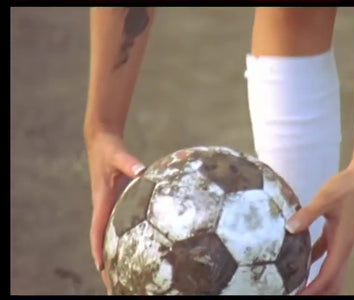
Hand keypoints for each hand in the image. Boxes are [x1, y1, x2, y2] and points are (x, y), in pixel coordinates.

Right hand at [85, 131, 144, 293]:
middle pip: (104, 240)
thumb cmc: (110, 150)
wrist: (103, 141)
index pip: (97, 230)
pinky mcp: (118, 202)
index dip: (99, 249)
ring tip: (125, 278)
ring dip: (115, 255)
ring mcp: (111, 206)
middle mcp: (105, 207)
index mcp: (102, 201)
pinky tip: (137, 250)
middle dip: (107, 263)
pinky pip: (120, 226)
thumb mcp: (118, 156)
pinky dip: (124, 241)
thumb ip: (130, 163)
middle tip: (115, 285)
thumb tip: (142, 171)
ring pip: (111, 236)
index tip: (102, 267)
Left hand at [285, 166, 353, 294]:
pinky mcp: (337, 233)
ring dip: (319, 281)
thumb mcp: (325, 199)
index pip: (328, 275)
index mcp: (342, 243)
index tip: (299, 296)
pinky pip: (325, 255)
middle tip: (299, 296)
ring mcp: (341, 241)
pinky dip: (314, 264)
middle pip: (333, 280)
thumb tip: (289, 228)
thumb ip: (307, 214)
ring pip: (331, 270)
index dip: (314, 289)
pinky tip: (300, 263)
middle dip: (319, 292)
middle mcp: (343, 247)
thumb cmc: (347, 187)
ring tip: (299, 286)